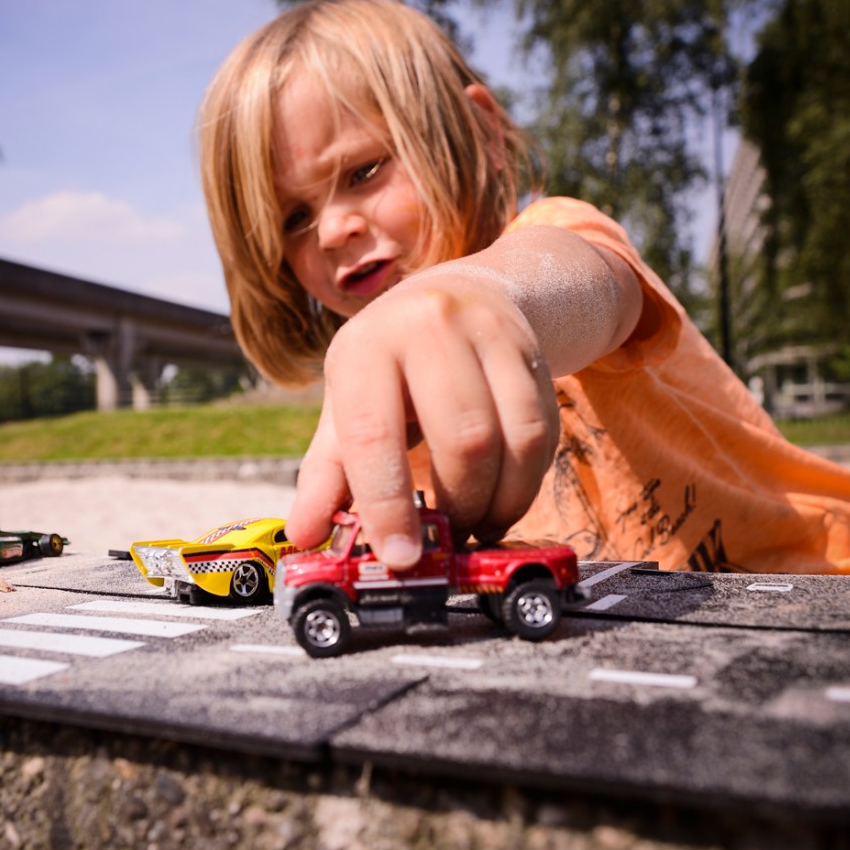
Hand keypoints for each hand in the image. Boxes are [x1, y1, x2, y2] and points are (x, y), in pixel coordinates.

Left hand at [285, 272, 559, 567]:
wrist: (459, 293)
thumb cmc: (390, 367)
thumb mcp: (347, 405)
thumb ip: (327, 473)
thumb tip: (305, 533)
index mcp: (366, 345)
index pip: (374, 434)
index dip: (386, 504)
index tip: (399, 556)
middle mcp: (429, 326)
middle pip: (464, 438)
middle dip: (460, 504)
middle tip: (447, 535)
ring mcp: (489, 333)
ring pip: (516, 438)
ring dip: (501, 501)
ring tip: (478, 523)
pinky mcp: (533, 352)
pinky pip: (544, 432)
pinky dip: (527, 481)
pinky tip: (503, 496)